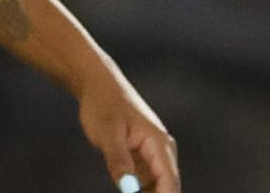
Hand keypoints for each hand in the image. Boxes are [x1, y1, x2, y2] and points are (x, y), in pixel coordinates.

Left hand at [77, 70, 178, 191]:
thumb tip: (128, 188)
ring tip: (127, 189)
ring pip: (158, 185)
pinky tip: (127, 189)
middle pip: (167, 186)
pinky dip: (141, 190)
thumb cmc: (103, 105)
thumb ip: (118, 160)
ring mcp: (154, 155)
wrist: (99, 87)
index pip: (169, 181)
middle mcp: (162, 151)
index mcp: (159, 144)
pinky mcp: (143, 157)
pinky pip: (148, 180)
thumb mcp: (106, 132)